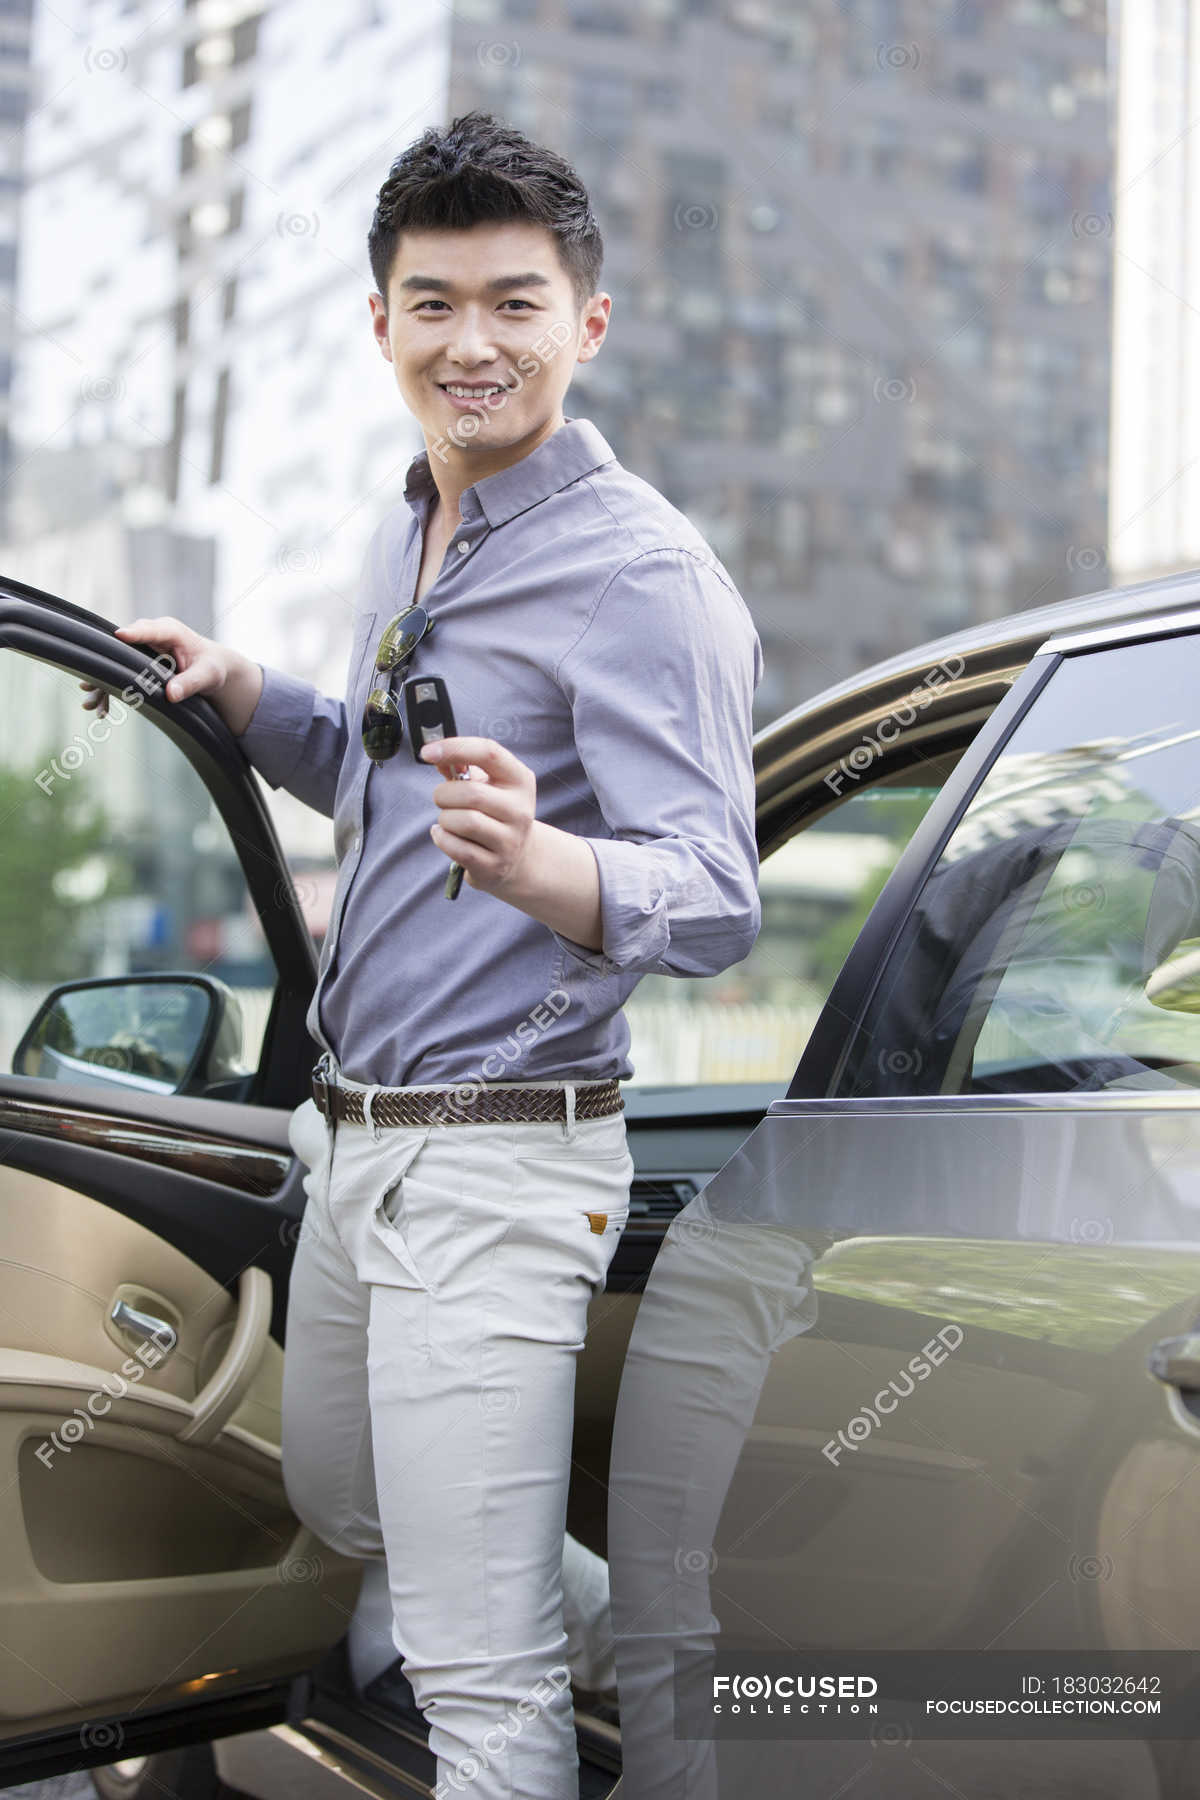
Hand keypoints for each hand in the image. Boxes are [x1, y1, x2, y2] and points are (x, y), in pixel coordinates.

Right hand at [79, 616, 263, 735]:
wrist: (210, 669)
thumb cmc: (211, 666)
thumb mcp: (208, 675)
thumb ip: (190, 683)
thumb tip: (171, 694)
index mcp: (170, 631)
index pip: (149, 630)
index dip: (134, 633)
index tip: (118, 635)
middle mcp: (149, 637)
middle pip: (122, 648)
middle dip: (105, 666)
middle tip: (90, 683)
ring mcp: (139, 651)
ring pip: (115, 665)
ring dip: (101, 685)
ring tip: (90, 705)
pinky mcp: (135, 665)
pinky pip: (119, 678)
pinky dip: (110, 694)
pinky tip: (101, 711)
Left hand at [419, 736, 536, 893]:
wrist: (516, 856)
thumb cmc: (493, 812)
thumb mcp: (485, 784)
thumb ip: (460, 767)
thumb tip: (437, 756)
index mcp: (519, 780)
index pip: (488, 753)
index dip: (455, 748)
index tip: (428, 752)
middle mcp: (520, 809)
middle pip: (470, 793)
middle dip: (444, 794)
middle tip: (442, 799)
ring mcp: (510, 840)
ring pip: (463, 822)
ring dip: (445, 819)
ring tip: (450, 821)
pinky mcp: (495, 865)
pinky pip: (457, 848)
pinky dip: (442, 838)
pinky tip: (446, 835)